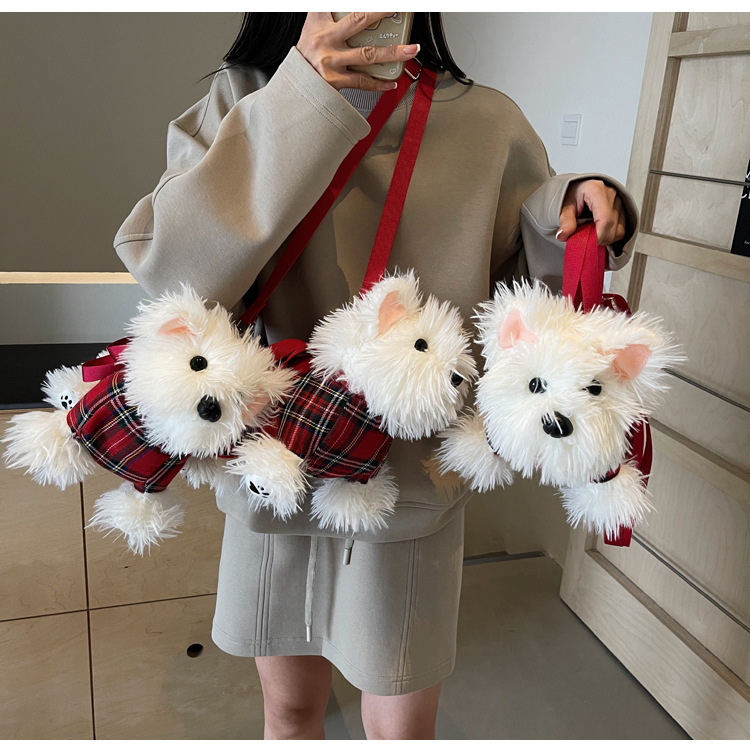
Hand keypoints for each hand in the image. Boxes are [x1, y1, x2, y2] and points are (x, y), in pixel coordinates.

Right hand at [296, 12, 419, 91]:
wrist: (296, 81)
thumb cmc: (308, 50)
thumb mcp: (314, 22)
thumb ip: (329, 9)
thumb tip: (344, 8)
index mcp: (323, 23)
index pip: (349, 8)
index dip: (370, 6)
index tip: (387, 5)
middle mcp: (328, 41)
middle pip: (360, 23)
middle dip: (382, 14)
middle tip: (400, 12)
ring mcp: (333, 63)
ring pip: (367, 56)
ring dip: (392, 53)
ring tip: (410, 50)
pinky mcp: (337, 82)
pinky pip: (363, 82)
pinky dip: (379, 83)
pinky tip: (392, 82)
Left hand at [557, 179, 625, 245]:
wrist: (578, 190)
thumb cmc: (572, 195)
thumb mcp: (564, 207)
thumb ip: (565, 221)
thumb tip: (563, 235)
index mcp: (596, 190)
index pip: (604, 219)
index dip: (598, 236)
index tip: (588, 244)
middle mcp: (611, 194)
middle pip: (611, 226)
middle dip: (597, 238)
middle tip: (583, 236)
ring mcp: (619, 202)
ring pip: (618, 231)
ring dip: (604, 239)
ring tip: (590, 232)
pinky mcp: (623, 210)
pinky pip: (621, 231)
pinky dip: (610, 236)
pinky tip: (598, 232)